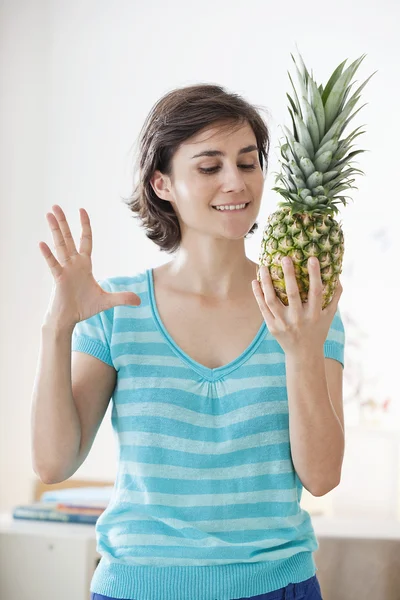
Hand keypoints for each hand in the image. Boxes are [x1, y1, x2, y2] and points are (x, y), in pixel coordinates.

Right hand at [39, 205, 140, 329]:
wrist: (69, 319)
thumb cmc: (84, 308)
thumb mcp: (107, 301)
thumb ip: (122, 298)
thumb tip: (139, 300)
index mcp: (84, 265)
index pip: (85, 240)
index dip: (85, 226)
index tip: (81, 210)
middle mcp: (73, 263)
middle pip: (68, 238)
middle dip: (63, 222)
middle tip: (56, 206)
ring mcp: (65, 270)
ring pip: (60, 246)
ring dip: (55, 230)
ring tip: (49, 215)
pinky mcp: (59, 279)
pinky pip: (53, 264)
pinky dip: (48, 255)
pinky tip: (42, 244)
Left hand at [251, 256, 342, 356]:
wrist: (303, 354)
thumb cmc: (318, 330)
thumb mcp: (330, 315)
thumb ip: (335, 296)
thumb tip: (338, 275)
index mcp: (315, 314)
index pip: (316, 292)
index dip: (315, 275)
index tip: (312, 258)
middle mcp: (299, 319)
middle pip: (292, 294)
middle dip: (289, 275)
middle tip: (284, 258)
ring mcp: (284, 323)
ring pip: (272, 300)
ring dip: (266, 282)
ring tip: (263, 266)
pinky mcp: (272, 327)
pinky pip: (263, 308)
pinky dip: (258, 294)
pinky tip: (255, 281)